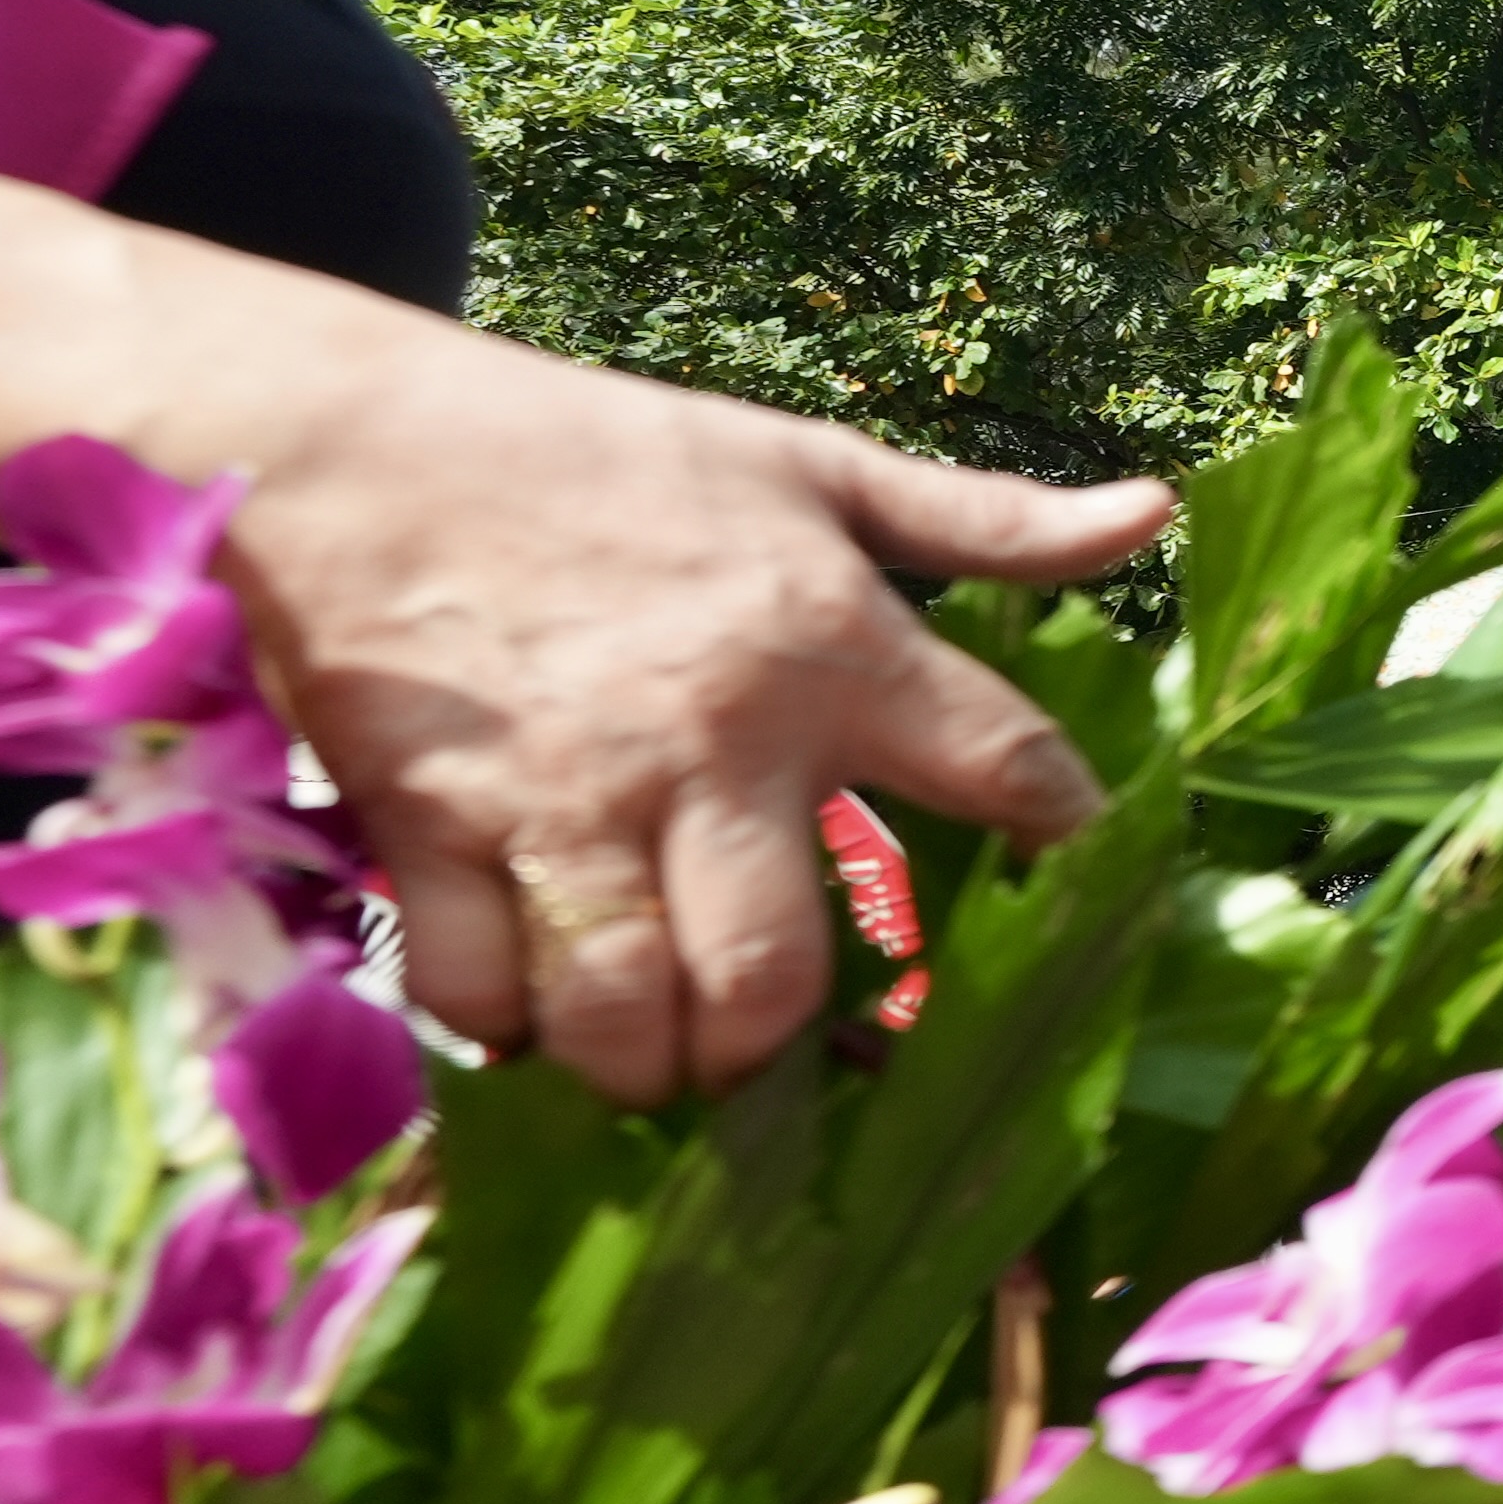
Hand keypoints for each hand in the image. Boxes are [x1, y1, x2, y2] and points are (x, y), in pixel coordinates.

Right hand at [226, 318, 1171, 1103]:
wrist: (351, 440)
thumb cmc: (596, 456)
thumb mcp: (807, 466)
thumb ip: (983, 519)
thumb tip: (1151, 514)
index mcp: (828, 647)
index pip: (1005, 767)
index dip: (1059, 831)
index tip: (1057, 865)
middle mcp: (711, 744)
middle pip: (776, 978)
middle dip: (774, 1047)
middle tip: (762, 1042)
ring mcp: (565, 800)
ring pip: (628, 1013)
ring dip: (646, 1063)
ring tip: (656, 1050)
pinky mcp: (431, 830)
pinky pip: (477, 992)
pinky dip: (504, 1026)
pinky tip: (530, 1001)